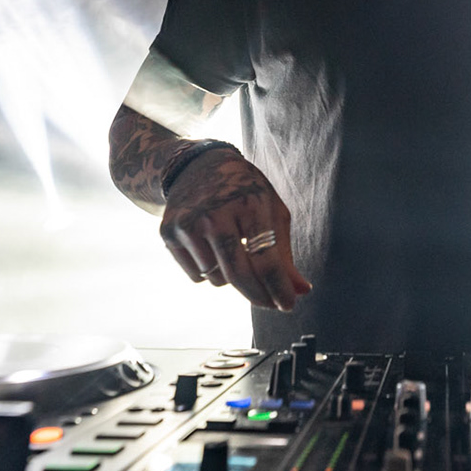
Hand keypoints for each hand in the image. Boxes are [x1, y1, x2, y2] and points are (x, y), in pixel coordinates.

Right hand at [159, 147, 310, 311]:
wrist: (197, 166)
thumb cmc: (243, 190)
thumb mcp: (270, 210)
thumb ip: (284, 253)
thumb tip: (301, 291)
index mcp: (249, 203)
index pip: (265, 259)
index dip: (279, 288)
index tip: (288, 305)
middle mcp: (215, 214)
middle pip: (239, 274)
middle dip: (259, 296)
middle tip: (271, 303)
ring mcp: (189, 224)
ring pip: (218, 279)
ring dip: (231, 278)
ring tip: (232, 250)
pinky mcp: (168, 233)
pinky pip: (197, 276)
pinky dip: (209, 272)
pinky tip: (210, 247)